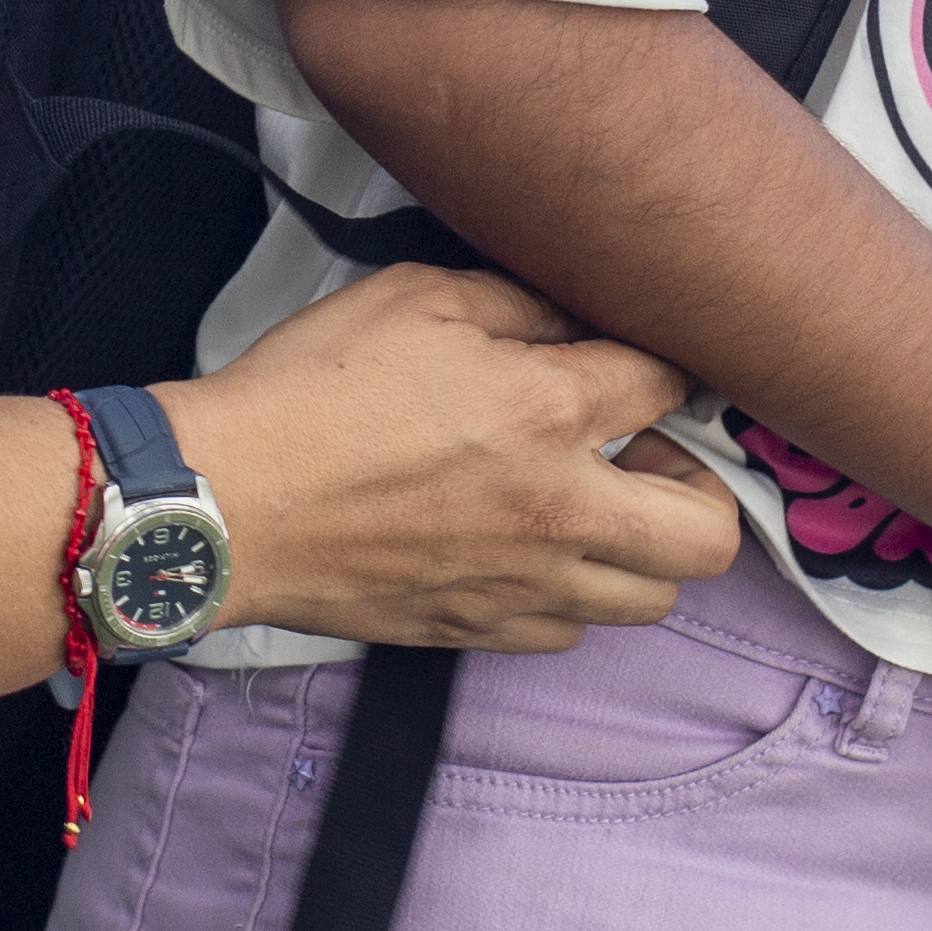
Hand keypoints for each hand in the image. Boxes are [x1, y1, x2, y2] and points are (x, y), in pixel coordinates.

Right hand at [164, 264, 740, 649]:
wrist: (224, 502)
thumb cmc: (308, 392)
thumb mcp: (417, 297)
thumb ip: (516, 302)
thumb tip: (572, 318)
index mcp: (550, 412)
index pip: (670, 385)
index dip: (664, 362)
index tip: (643, 361)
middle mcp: (559, 512)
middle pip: (707, 534)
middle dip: (701, 486)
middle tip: (651, 453)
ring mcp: (521, 586)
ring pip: (649, 601)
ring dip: (641, 550)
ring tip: (594, 506)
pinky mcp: (476, 631)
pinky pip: (567, 634)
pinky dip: (570, 595)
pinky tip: (531, 550)